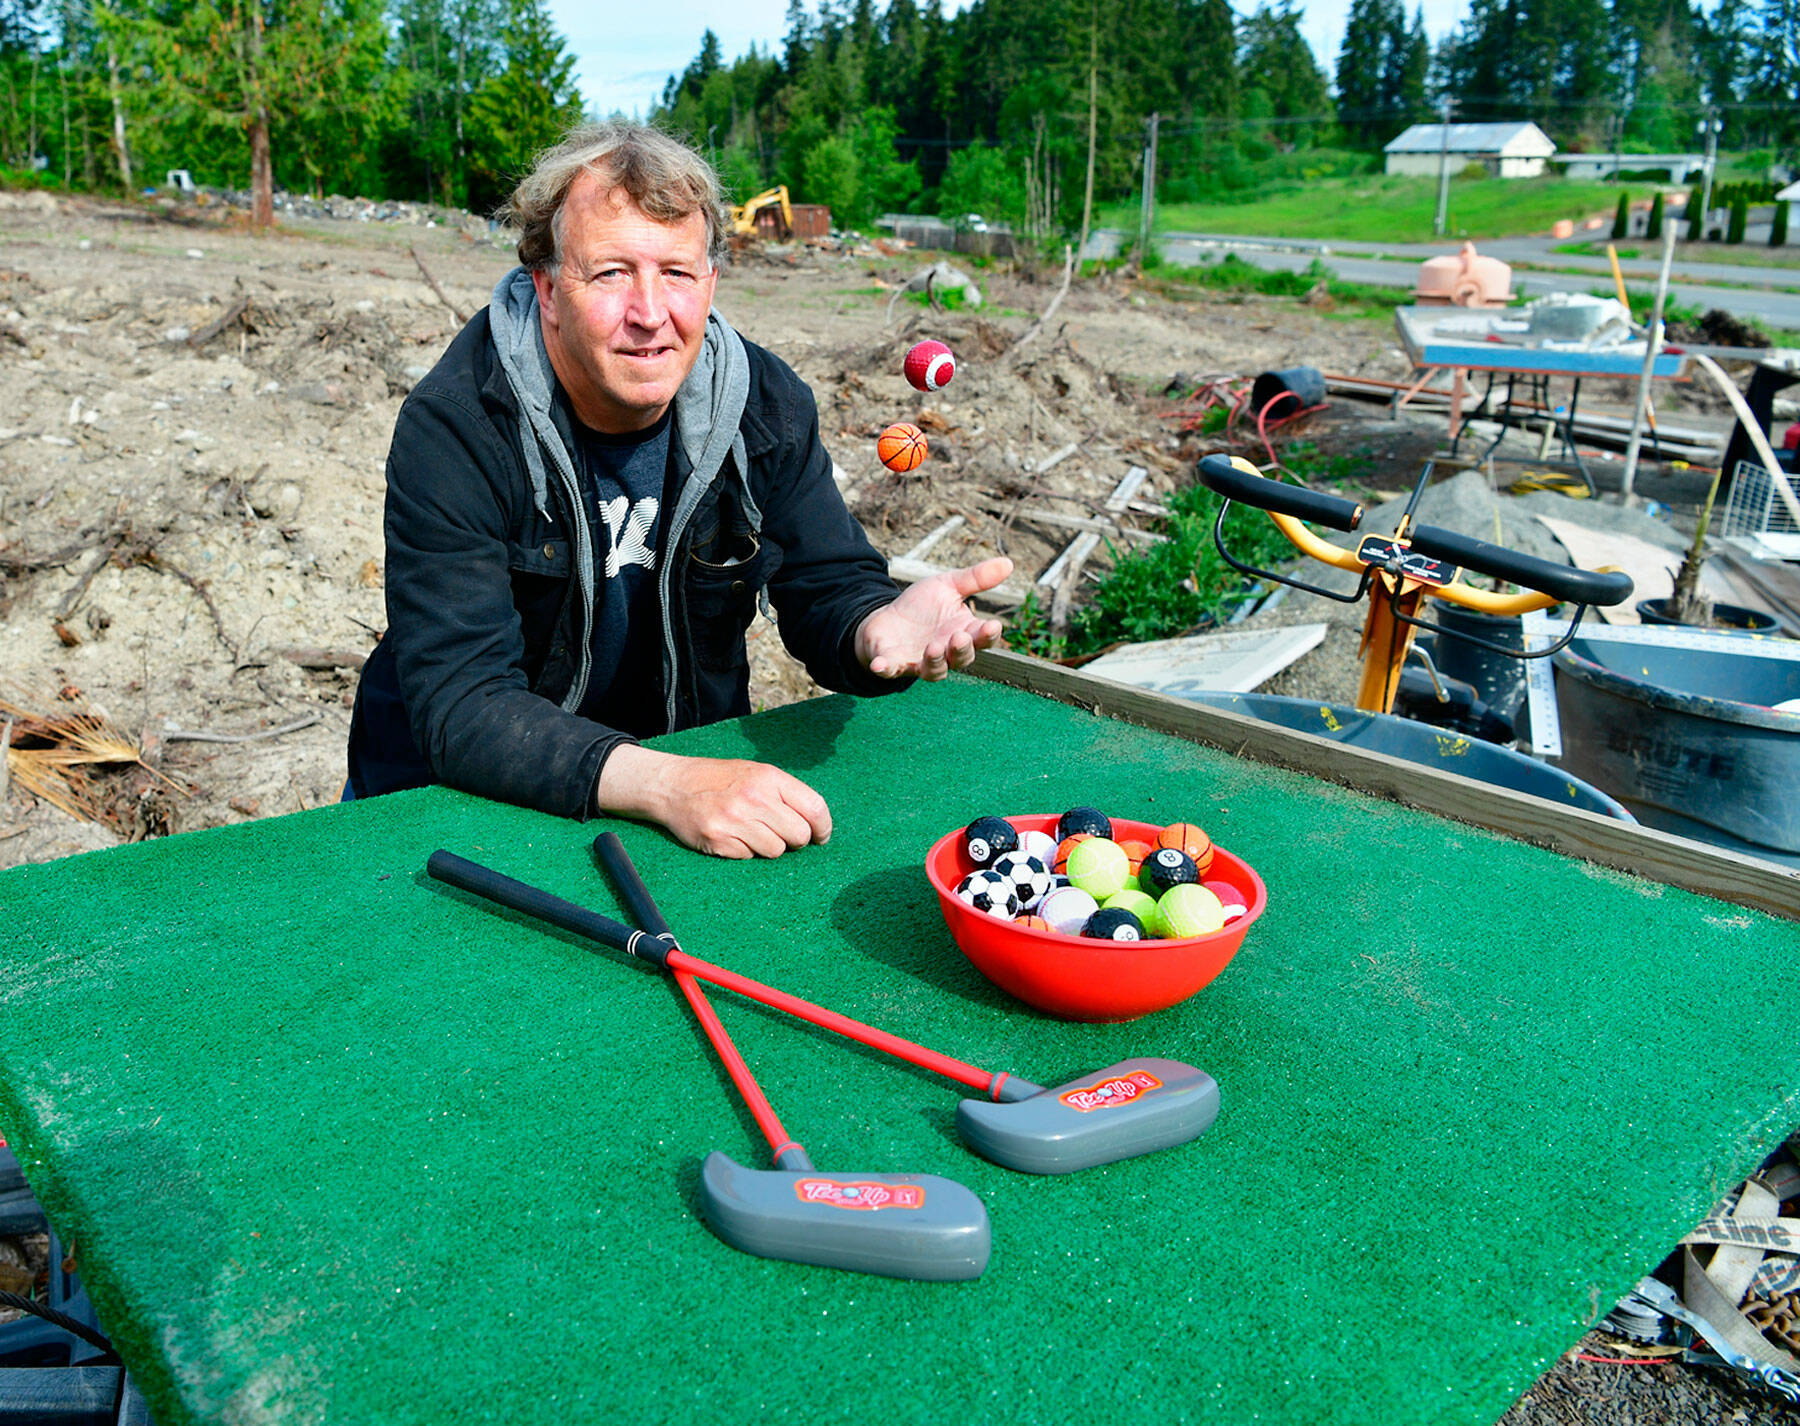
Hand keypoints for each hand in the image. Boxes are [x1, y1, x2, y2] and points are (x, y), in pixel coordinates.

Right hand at [596, 744, 831, 858]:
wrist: (672, 784)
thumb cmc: (720, 780)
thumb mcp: (755, 773)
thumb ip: (785, 793)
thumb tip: (816, 824)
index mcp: (769, 778)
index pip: (814, 808)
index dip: (823, 828)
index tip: (820, 837)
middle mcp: (755, 798)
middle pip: (798, 836)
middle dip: (794, 840)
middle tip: (780, 834)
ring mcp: (735, 820)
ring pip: (776, 850)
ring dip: (768, 846)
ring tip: (751, 831)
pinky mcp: (719, 840)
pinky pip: (749, 857)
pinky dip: (744, 851)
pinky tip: (731, 835)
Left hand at [856, 556, 1012, 679]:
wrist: (886, 618)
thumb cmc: (921, 606)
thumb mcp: (948, 585)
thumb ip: (976, 578)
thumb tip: (1009, 562)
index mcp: (964, 633)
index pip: (983, 638)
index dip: (988, 634)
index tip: (992, 625)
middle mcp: (947, 653)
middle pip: (962, 658)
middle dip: (962, 649)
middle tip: (959, 636)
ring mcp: (920, 662)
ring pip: (934, 670)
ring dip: (935, 661)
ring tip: (935, 647)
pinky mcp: (894, 664)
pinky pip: (891, 670)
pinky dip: (887, 669)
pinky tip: (881, 665)